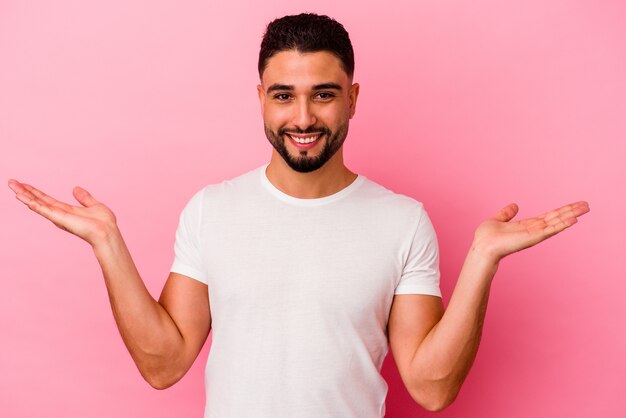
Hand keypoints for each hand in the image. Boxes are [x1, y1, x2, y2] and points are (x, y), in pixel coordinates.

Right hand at [8, 180, 117, 246]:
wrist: (107, 231)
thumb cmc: (103, 222)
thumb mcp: (93, 205)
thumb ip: (84, 198)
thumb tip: (76, 188)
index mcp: (66, 210)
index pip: (46, 199)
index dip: (35, 192)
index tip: (24, 184)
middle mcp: (59, 214)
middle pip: (38, 200)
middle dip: (25, 191)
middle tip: (11, 182)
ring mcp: (58, 216)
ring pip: (37, 204)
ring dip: (24, 195)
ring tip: (12, 187)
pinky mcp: (59, 219)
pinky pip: (43, 209)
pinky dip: (32, 203)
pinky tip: (21, 197)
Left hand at [472, 201, 589, 261]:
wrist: (482, 248)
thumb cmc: (486, 237)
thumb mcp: (497, 220)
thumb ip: (507, 213)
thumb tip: (515, 205)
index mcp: (527, 225)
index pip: (548, 216)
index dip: (561, 210)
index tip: (573, 205)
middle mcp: (534, 229)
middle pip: (556, 218)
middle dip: (571, 211)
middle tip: (587, 205)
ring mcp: (535, 234)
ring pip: (557, 222)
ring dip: (571, 215)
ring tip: (585, 209)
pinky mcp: (533, 237)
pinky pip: (551, 230)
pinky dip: (562, 224)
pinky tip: (574, 220)